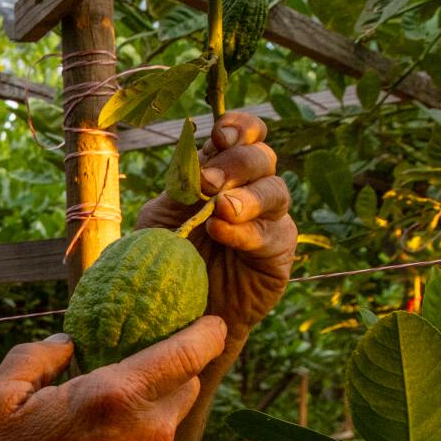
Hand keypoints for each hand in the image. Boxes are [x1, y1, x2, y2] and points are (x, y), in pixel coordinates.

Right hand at [0, 318, 227, 440]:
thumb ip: (35, 356)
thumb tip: (68, 342)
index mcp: (117, 396)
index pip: (191, 350)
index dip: (206, 331)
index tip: (208, 321)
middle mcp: (151, 430)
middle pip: (187, 384)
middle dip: (167, 372)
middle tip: (129, 372)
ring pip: (169, 424)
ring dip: (146, 416)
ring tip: (98, 431)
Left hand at [134, 112, 296, 334]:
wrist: (175, 312)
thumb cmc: (164, 259)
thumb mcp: (161, 216)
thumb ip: (179, 186)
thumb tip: (197, 158)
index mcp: (221, 172)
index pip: (243, 135)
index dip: (238, 128)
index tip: (220, 135)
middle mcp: (250, 189)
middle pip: (262, 158)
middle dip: (236, 164)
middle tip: (207, 183)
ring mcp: (269, 219)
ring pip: (276, 191)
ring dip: (246, 197)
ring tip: (220, 209)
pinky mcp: (278, 252)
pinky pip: (272, 233)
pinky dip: (246, 232)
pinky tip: (222, 232)